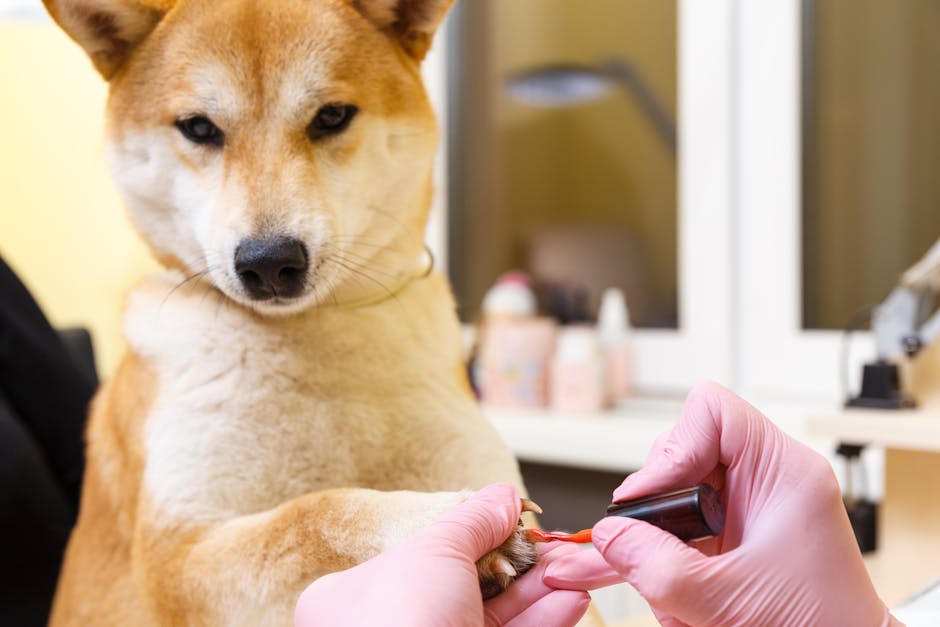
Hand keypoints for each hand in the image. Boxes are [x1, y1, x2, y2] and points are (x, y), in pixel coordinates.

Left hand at [294, 483, 589, 626]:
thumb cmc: (400, 623)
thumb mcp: (436, 550)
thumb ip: (473, 521)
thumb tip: (501, 497)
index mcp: (355, 597)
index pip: (424, 556)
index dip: (474, 539)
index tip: (514, 525)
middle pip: (466, 587)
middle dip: (520, 567)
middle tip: (558, 551)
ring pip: (491, 619)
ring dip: (538, 594)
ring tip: (576, 572)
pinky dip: (539, 621)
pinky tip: (569, 602)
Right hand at [545, 382, 898, 626]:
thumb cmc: (822, 626)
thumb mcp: (728, 600)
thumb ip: (659, 567)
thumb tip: (610, 535)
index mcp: (783, 472)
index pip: (712, 412)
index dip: (673, 447)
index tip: (652, 497)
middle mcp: (767, 479)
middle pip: (684, 450)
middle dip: (658, 502)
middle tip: (646, 543)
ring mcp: (751, 505)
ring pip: (676, 490)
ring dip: (660, 537)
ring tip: (671, 585)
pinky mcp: (737, 532)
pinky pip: (684, 523)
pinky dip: (670, 556)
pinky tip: (680, 593)